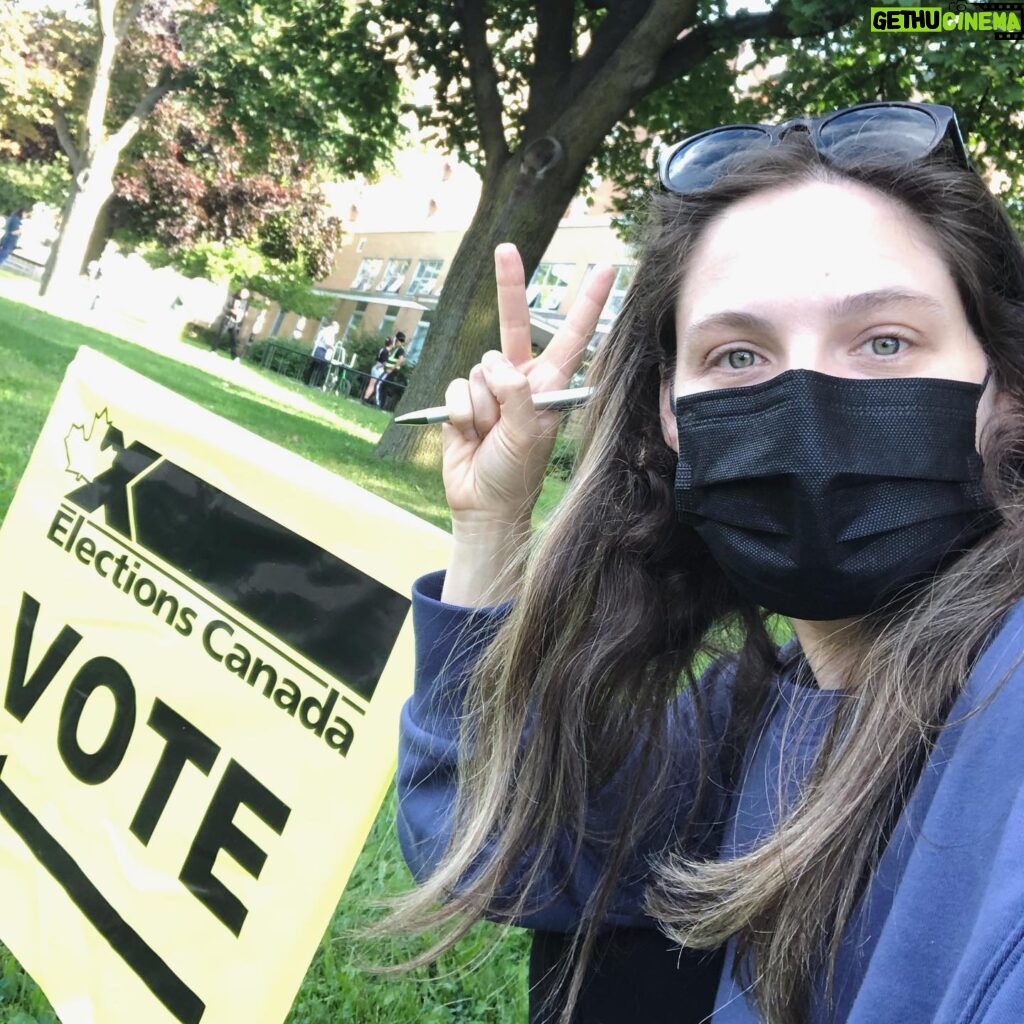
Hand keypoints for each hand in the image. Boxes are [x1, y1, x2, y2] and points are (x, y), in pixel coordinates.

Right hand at [442, 244, 613, 529]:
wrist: (483, 504)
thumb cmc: (517, 474)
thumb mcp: (530, 436)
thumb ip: (518, 395)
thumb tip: (493, 364)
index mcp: (549, 385)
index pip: (572, 336)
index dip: (587, 304)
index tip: (607, 270)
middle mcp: (520, 379)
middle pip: (514, 323)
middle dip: (509, 285)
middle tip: (505, 248)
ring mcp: (489, 388)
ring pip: (478, 368)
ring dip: (481, 404)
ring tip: (490, 433)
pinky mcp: (461, 400)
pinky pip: (455, 388)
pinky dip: (460, 412)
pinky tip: (468, 433)